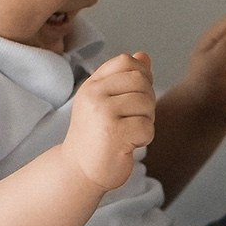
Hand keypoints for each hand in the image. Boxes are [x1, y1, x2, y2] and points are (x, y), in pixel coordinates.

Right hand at [64, 52, 155, 192]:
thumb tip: (144, 56)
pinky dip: (144, 139)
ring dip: (146, 121)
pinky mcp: (114, 133)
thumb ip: (125, 78)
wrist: (79, 170)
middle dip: (147, 101)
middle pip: (141, 81)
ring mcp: (103, 113)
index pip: (126, 61)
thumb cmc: (97, 135)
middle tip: (133, 119)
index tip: (134, 96)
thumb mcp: (106, 101)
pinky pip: (147, 127)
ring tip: (128, 132)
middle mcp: (94, 95)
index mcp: (92, 85)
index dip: (141, 75)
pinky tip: (127, 144)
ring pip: (146, 104)